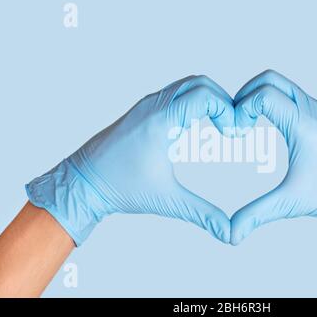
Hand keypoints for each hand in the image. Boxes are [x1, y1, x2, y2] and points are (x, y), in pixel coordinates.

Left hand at [26, 75, 234, 244]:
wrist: (83, 181)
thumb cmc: (119, 188)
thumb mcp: (166, 201)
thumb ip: (202, 214)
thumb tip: (229, 232)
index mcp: (160, 121)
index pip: (205, 96)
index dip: (228, 111)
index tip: (233, 135)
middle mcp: (153, 106)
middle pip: (200, 84)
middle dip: (223, 102)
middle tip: (231, 128)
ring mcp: (147, 104)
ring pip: (187, 85)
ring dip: (208, 100)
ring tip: (219, 126)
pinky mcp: (144, 109)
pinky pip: (175, 93)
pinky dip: (193, 102)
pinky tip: (196, 126)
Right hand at [230, 70, 316, 257]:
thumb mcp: (291, 203)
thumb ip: (257, 214)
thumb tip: (231, 233)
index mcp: (302, 125)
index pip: (263, 94)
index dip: (241, 108)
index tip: (238, 133)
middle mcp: (309, 109)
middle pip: (268, 79)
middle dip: (245, 94)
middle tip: (237, 120)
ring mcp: (314, 109)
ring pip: (279, 83)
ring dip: (257, 95)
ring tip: (247, 121)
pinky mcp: (316, 115)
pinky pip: (288, 94)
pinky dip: (270, 100)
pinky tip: (265, 123)